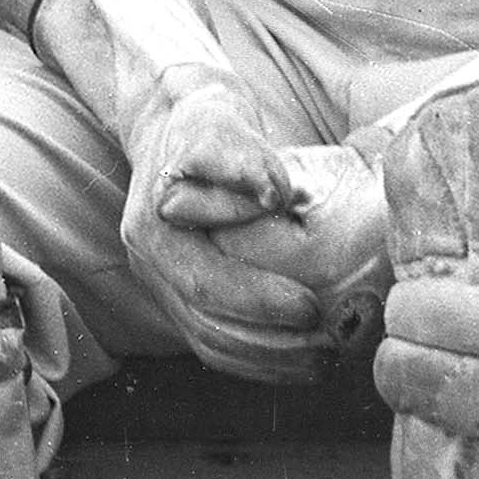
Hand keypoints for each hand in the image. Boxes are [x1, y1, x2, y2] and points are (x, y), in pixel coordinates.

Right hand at [112, 70, 372, 373]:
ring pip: (211, 341)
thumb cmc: (205, 119)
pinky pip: (216, 341)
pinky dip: (258, 361)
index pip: (203, 282)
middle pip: (207, 324)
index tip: (312, 307)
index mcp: (153, 230)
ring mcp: (162, 283)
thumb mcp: (218, 118)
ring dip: (269, 360)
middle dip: (271, 343)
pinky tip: (301, 361)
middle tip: (330, 345)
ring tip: (324, 360)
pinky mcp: (182, 293)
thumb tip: (270, 194)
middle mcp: (149, 263)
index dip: (257, 302)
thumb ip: (239, 153)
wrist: (176, 123)